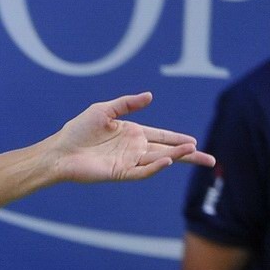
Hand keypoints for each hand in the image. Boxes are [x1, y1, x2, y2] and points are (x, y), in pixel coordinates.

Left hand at [44, 92, 214, 183]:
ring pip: (159, 160)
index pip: (162, 136)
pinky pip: (142, 171)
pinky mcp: (120, 173)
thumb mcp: (104, 110)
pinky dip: (155, 166)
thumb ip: (127, 104)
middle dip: (188, 154)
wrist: (60, 151)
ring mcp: (128, 161)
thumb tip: (150, 96)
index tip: (194, 141)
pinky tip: (167, 160)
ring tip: (193, 152)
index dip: (178, 139)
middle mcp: (134, 148)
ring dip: (176, 157)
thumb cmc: (78, 130)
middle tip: (209, 160)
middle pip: (167, 151)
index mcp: (133, 133)